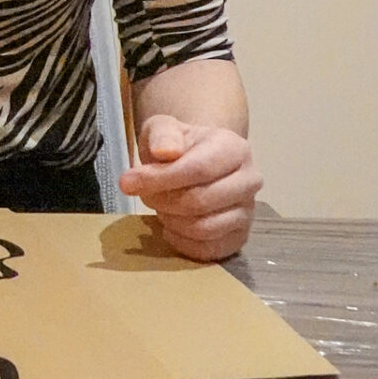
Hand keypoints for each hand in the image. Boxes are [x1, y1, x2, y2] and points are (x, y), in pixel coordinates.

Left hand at [118, 114, 261, 262]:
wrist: (199, 162)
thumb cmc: (181, 146)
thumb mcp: (164, 128)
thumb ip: (163, 135)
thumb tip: (164, 152)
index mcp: (235, 148)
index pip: (199, 169)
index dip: (160, 179)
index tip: (127, 182)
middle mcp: (250, 180)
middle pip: (200, 201)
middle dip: (162, 200)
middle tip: (145, 195)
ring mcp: (248, 211)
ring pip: (203, 228)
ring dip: (171, 220)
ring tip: (161, 207)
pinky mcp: (239, 237)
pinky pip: (207, 250)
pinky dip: (180, 241)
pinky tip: (170, 226)